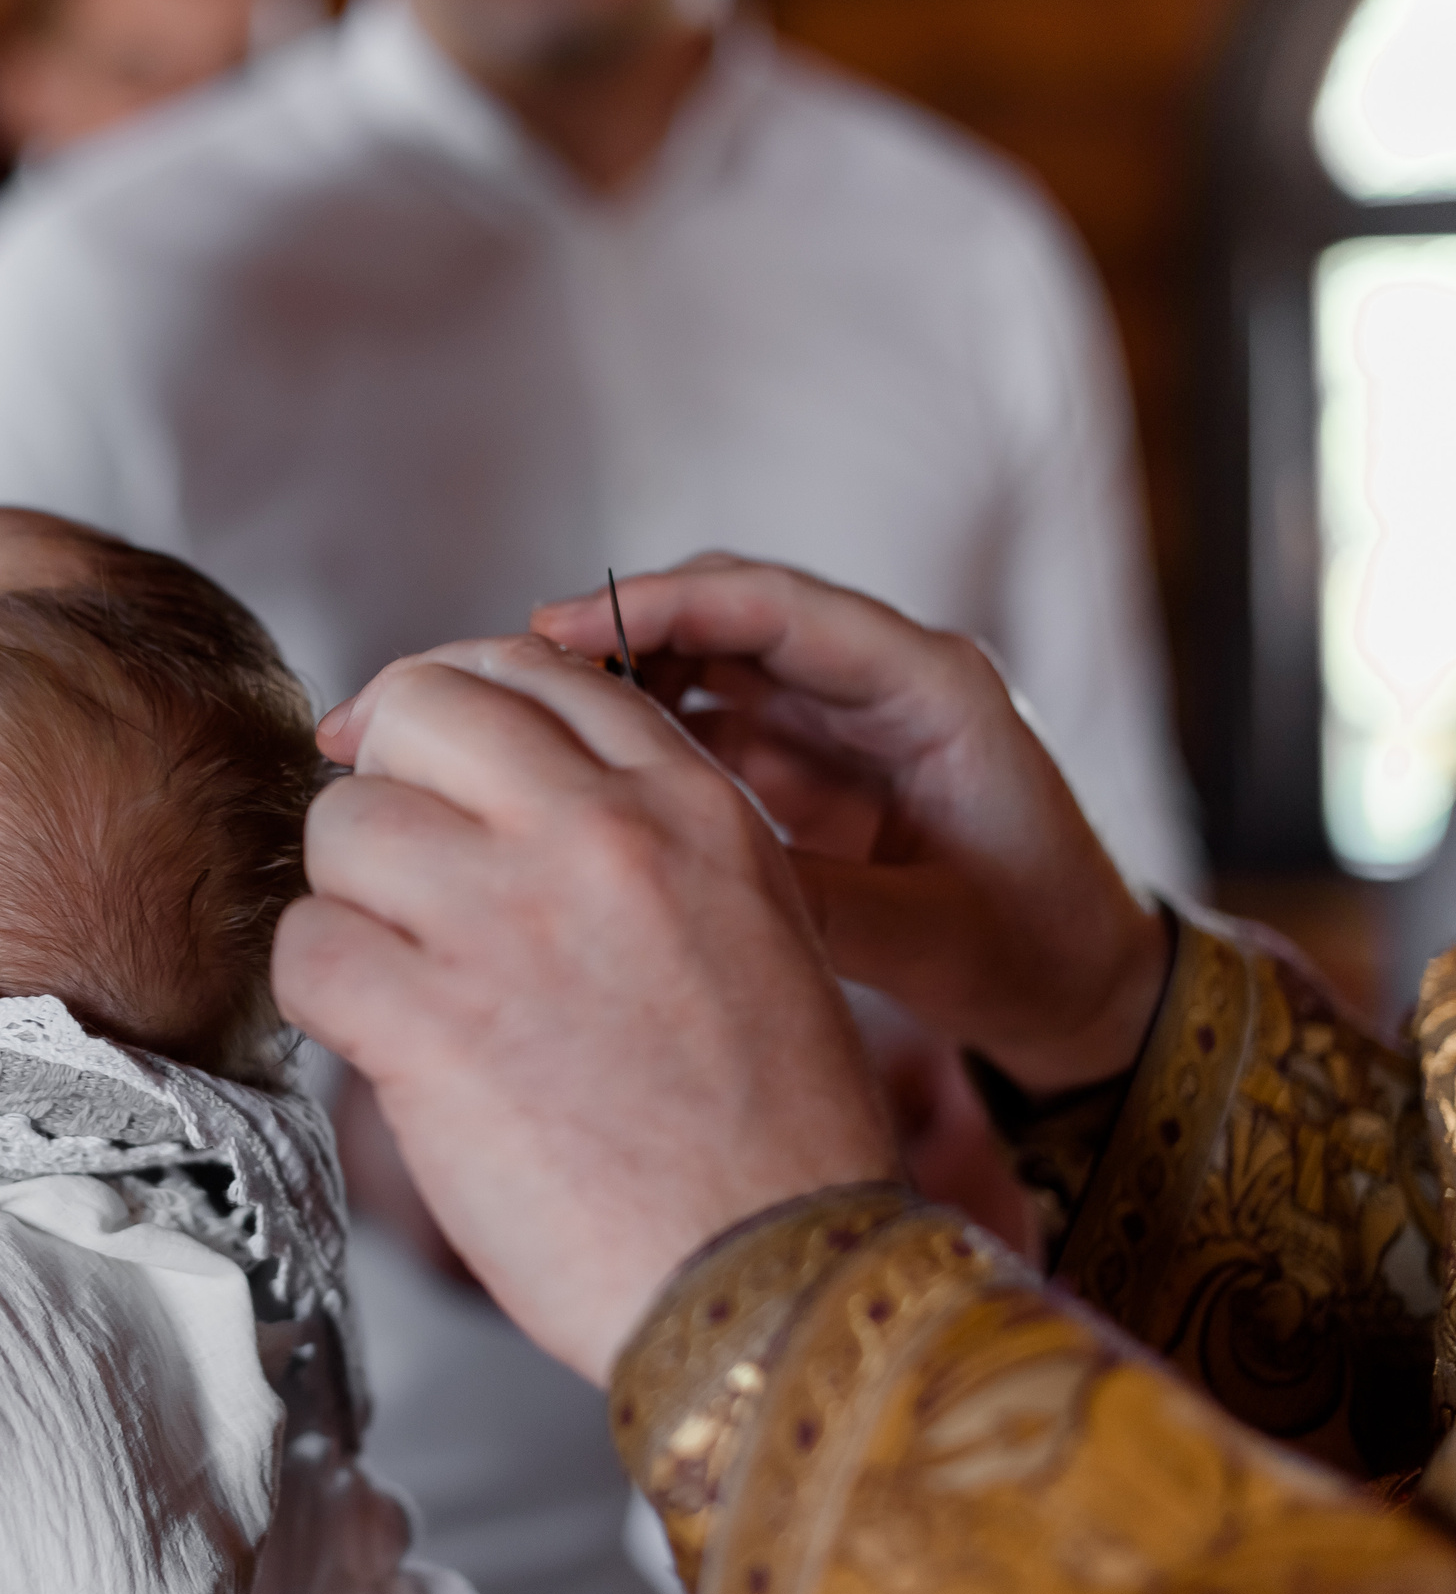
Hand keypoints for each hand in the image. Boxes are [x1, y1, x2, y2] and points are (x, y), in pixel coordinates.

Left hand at [274, 637, 895, 1383]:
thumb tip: (506, 789)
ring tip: (403, 973)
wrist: (779, 1280)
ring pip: (342, 824)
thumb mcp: (753, 923)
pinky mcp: (431, 1027)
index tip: (423, 755)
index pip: (533, 667)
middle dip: (389, 779)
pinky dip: (322, 994)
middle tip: (399, 867)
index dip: (455, 703)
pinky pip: (306, 947)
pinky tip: (378, 1038)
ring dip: (352, 900)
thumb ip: (642, 835)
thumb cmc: (769, 1132)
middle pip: (415, 708)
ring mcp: (507, 924)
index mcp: (689, 804)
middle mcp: (598, 836)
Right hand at [534, 557, 1168, 1095]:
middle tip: (512, 667)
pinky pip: (710, 715)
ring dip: (621, 672)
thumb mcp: (927, 937)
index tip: (559, 626)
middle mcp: (881, 679)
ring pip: (709, 655)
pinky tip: (577, 762)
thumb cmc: (1032, 952)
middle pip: (729, 610)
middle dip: (619, 626)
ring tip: (525, 714)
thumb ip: (810, 897)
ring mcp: (841, 714)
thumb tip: (676, 871)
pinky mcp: (810, 757)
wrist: (1081, 989)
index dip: (661, 605)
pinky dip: (642, 726)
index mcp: (932, 689)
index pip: (777, 608)